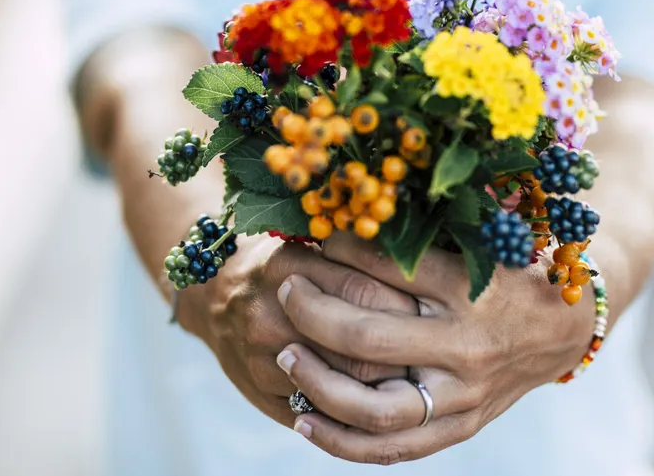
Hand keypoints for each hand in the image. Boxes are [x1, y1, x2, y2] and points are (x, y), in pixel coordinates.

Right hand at [178, 234, 419, 427]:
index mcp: (288, 267)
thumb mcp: (309, 242)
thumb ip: (355, 256)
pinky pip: (322, 411)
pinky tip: (388, 397)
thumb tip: (425, 266)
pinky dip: (358, 408)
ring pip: (345, 385)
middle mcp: (273, 314)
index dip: (409, 304)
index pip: (365, 292)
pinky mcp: (263, 393)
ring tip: (424, 374)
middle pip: (361, 345)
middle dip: (408, 350)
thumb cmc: (279, 260)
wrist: (213, 293)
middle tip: (441, 348)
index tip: (440, 307)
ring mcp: (265, 359)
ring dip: (389, 384)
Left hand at [273, 233, 597, 464]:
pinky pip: (393, 447)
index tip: (312, 238)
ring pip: (374, 406)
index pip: (387, 267)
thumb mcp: (476, 238)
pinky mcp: (460, 426)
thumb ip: (417, 233)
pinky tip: (303, 419)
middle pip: (367, 337)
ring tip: (286, 356)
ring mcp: (463, 394)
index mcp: (469, 287)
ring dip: (317, 382)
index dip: (339, 250)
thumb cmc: (510, 271)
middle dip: (312, 313)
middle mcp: (466, 344)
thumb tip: (344, 216)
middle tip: (285, 290)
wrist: (563, 327)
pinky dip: (342, 440)